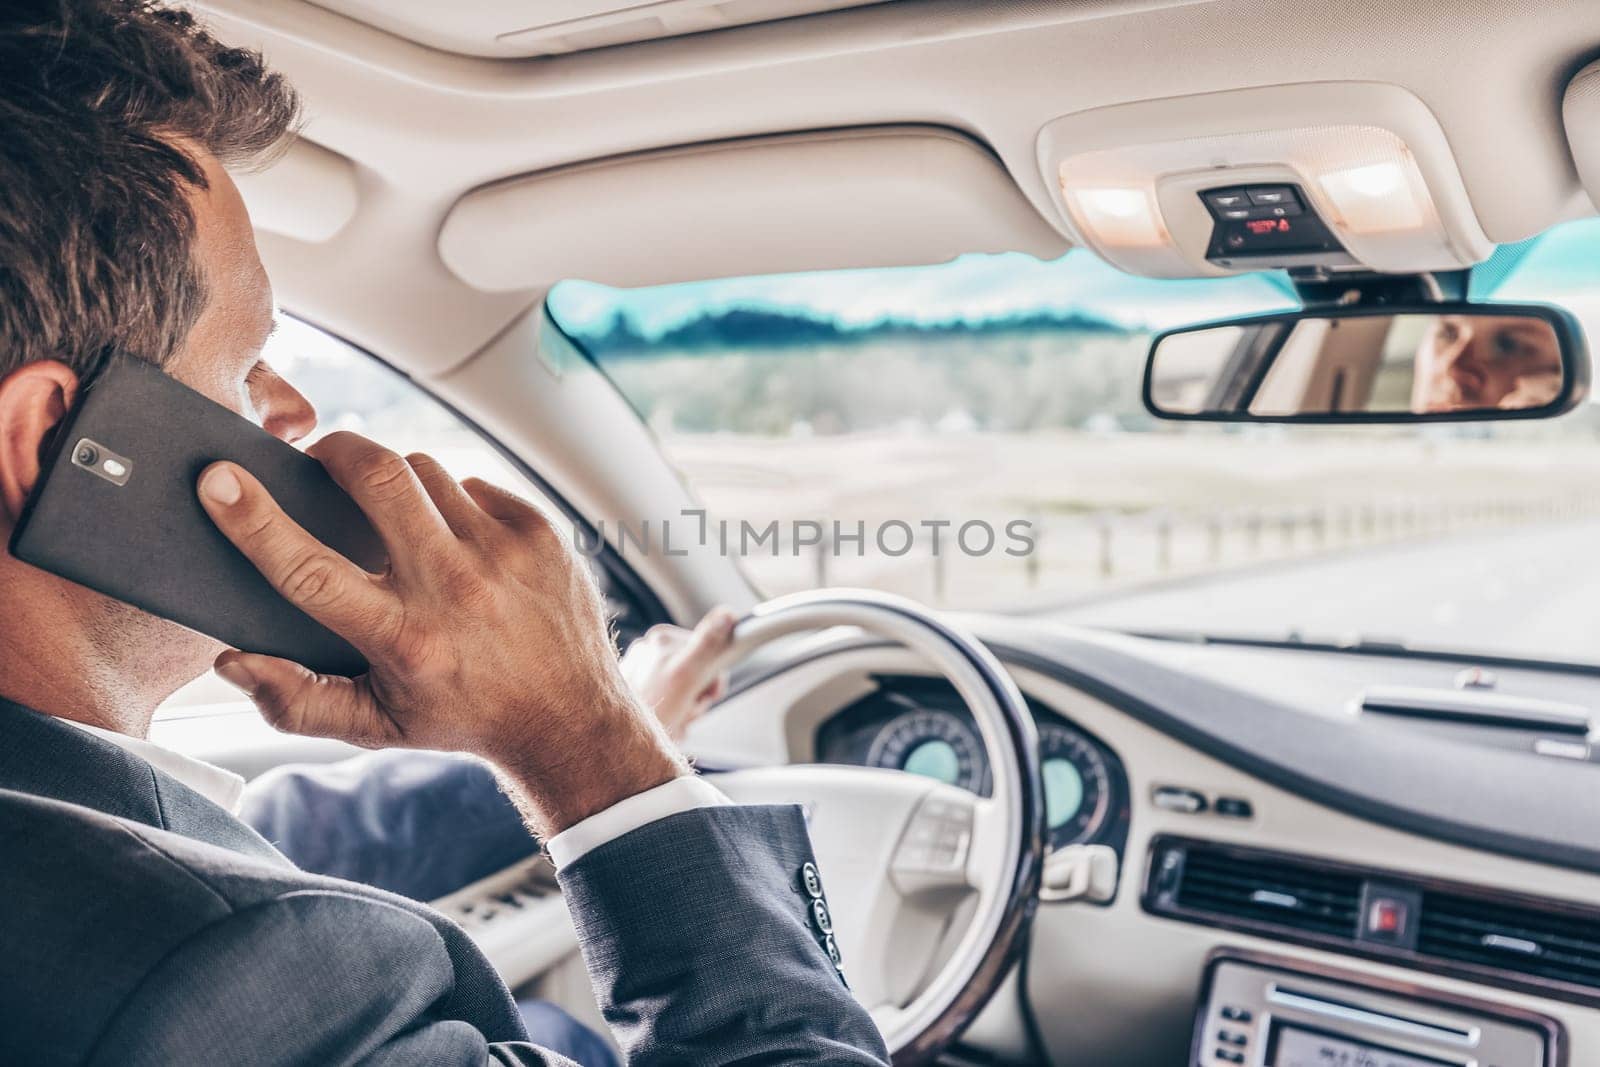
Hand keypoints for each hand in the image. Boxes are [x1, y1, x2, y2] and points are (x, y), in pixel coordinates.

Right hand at [197, 431, 686, 836]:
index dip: (253, 519)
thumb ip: (293, 700)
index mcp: (404, 639)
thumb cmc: (460, 716)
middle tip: (317, 460)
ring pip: (423, 470)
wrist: (569, 718)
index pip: (310, 568)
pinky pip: (471, 484)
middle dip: (333, 450)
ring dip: (393, 480)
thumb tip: (231, 659)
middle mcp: (456, 589)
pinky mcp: (539, 532)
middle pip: (376, 476)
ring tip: (389, 513)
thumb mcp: (373, 727)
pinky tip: (451, 536)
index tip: (219, 479)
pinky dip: (449, 500)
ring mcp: (504, 553)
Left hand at [621, 610, 735, 742]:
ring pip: (687, 690)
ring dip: (687, 709)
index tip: (708, 693)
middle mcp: (650, 649)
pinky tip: (665, 723)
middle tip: (686, 710)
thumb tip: (726, 614)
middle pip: (698, 670)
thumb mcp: (685, 676)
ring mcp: (644, 671)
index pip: (709, 650)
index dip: (713, 677)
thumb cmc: (649, 713)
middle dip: (698, 695)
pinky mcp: (640, 692)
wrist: (618, 745)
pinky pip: (672, 703)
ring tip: (673, 719)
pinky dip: (674, 716)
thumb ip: (707, 644)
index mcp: (662, 637)